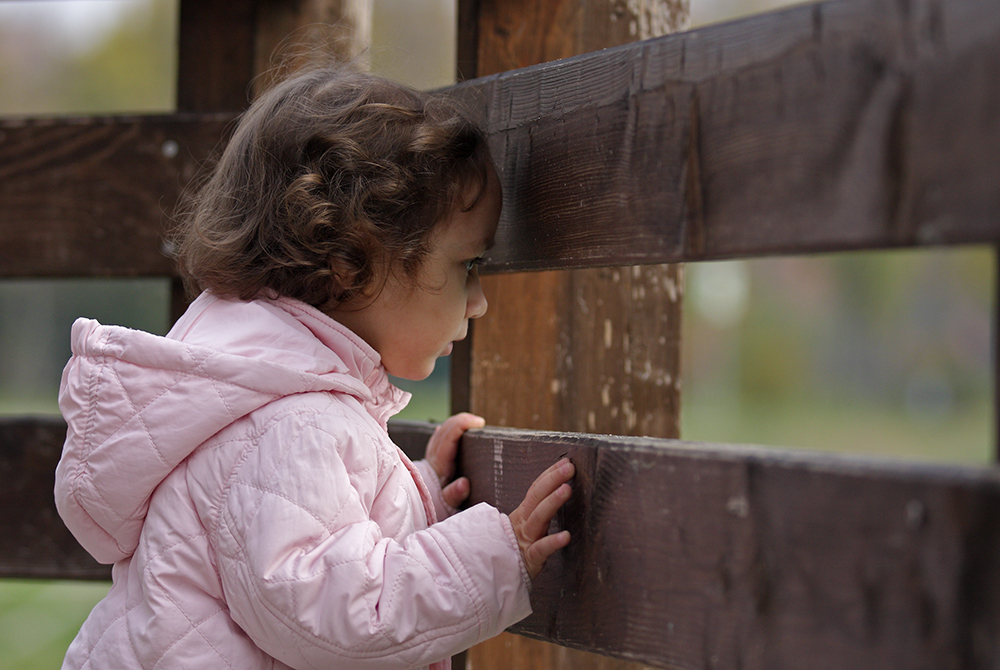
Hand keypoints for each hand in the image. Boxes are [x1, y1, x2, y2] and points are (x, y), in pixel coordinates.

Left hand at [424, 413, 483, 508]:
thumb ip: (454, 494)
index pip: (449, 436)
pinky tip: (454, 428)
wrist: (422, 507)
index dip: (463, 424)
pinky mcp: (433, 456)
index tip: (479, 423)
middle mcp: (433, 455)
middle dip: (462, 420)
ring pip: (442, 430)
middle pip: (446, 428)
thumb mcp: (448, 503)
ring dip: (457, 423)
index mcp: (439, 463)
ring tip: (472, 423)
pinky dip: (449, 430)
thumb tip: (464, 483)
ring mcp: (432, 454)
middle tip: (479, 422)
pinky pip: (440, 436)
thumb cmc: (438, 504)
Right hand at [508, 458, 574, 578]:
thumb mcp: (521, 529)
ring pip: (538, 518)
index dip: (549, 475)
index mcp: (522, 515)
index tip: (565, 462)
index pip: (535, 490)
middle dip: (552, 480)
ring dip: (552, 502)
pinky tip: (566, 536)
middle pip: (536, 498)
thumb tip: (552, 494)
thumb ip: (533, 513)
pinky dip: (552, 542)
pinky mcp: (528, 560)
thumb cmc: (510, 553)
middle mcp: (523, 524)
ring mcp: (525, 541)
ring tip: (567, 489)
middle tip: (568, 467)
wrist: (490, 578)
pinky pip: (540, 550)